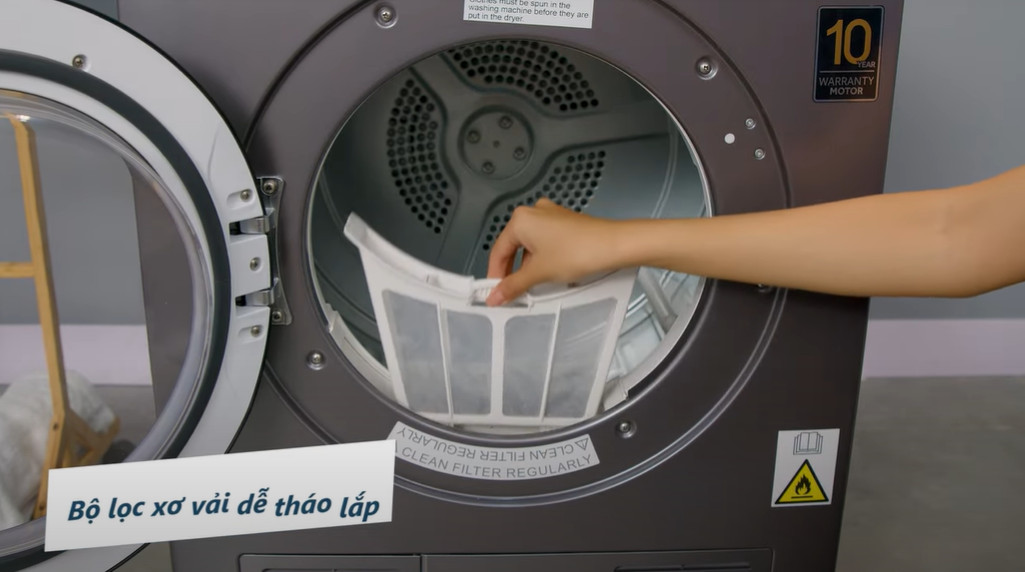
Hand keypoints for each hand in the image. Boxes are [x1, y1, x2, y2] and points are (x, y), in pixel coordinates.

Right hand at [485, 198, 620, 305]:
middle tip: (513, 292)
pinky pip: (545, 241)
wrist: (615, 245)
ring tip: (535, 285)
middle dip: (513, 271)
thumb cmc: (578, 251)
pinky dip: (543, 258)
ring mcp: (551, 215)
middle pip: (514, 247)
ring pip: (530, 245)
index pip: (499, 251)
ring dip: (529, 266)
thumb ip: (513, 285)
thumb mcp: (539, 272)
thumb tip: (495, 296)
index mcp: (521, 220)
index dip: (495, 275)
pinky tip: (550, 273)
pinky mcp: (565, 222)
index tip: (496, 292)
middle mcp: (534, 212)